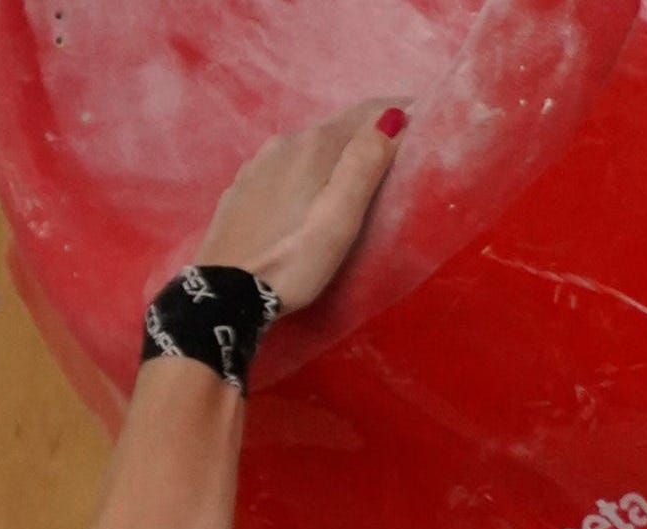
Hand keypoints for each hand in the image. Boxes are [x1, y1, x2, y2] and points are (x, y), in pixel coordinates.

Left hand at [191, 100, 408, 317]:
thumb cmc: (291, 261)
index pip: (368, 111)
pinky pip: (281, 171)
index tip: (425, 121)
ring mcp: (255, 167)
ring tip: (350, 183)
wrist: (221, 298)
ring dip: (332, 158)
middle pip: (336, 130)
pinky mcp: (240, 193)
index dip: (399, 113)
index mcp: (313, 144)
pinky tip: (304, 200)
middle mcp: (282, 144)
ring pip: (306, 150)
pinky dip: (302, 176)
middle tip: (393, 159)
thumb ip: (366, 163)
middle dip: (366, 137)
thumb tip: (393, 117)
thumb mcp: (340, 218)